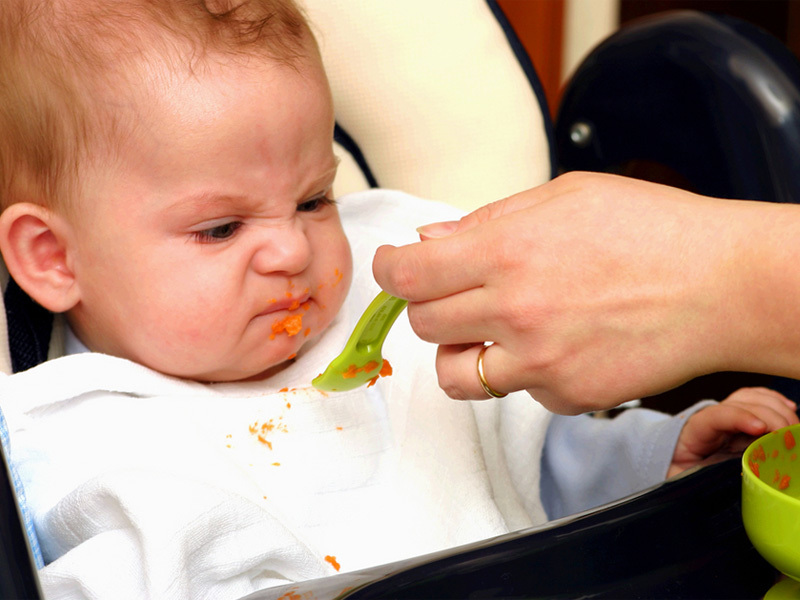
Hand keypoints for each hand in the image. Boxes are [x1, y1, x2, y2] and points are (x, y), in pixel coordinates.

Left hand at [373, 172, 799, 413]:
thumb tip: (429, 240)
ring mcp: (538, 362)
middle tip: (457, 294)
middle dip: (429, 307)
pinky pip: (513, 391)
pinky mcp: (564, 397)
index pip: (407, 276)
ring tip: (493, 331)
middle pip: (422, 325)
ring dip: (460, 351)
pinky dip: (521, 371)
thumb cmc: (653, 230)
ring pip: (453, 373)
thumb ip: (487, 222)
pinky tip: (556, 344)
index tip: (392, 269)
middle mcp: (514, 311)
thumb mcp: (565, 197)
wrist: (723, 285)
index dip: (388, 271)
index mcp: (506, 252)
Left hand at [668, 387, 798, 476]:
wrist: (672, 463)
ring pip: (751, 398)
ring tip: (794, 428)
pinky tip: (790, 409)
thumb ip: (701, 477)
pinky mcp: (735, 417)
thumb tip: (722, 481)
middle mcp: (710, 417)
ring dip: (777, 409)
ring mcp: (723, 414)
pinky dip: (775, 402)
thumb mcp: (684, 478)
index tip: (760, 429)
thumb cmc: (679, 472)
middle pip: (741, 403)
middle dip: (770, 416)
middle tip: (789, 437)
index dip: (739, 417)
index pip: (715, 415)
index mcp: (693, 431)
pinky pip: (756, 399)